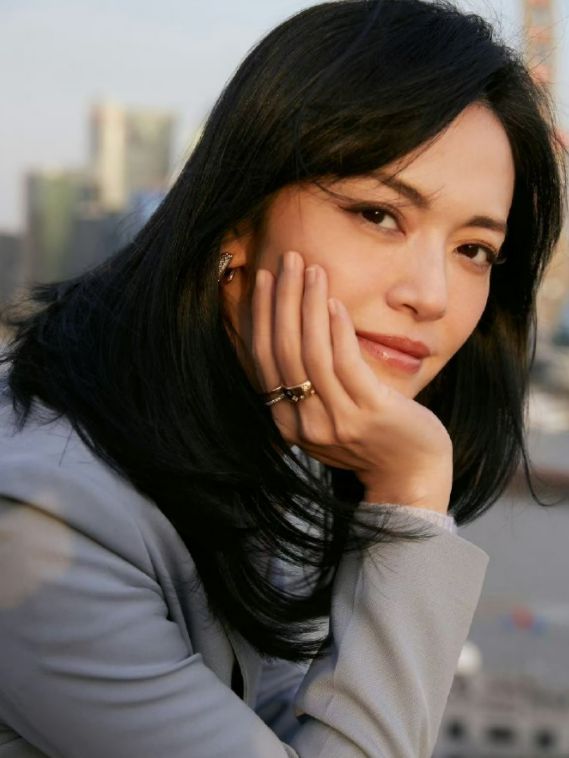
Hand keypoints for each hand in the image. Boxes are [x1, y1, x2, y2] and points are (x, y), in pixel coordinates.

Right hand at [251, 250, 452, 512]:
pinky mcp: (369, 412)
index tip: (263, 281)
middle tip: (285, 261)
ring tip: (310, 269)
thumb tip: (294, 333)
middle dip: (281, 300)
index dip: (261, 317)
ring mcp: (336, 420)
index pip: (264, 361)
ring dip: (307, 305)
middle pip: (283, 351)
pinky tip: (334, 301)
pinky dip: (337, 328)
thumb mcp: (328, 417)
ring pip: (311, 353)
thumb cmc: (372, 439)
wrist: (411, 477)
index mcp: (288, 424)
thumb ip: (306, 387)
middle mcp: (305, 424)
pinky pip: (345, 362)